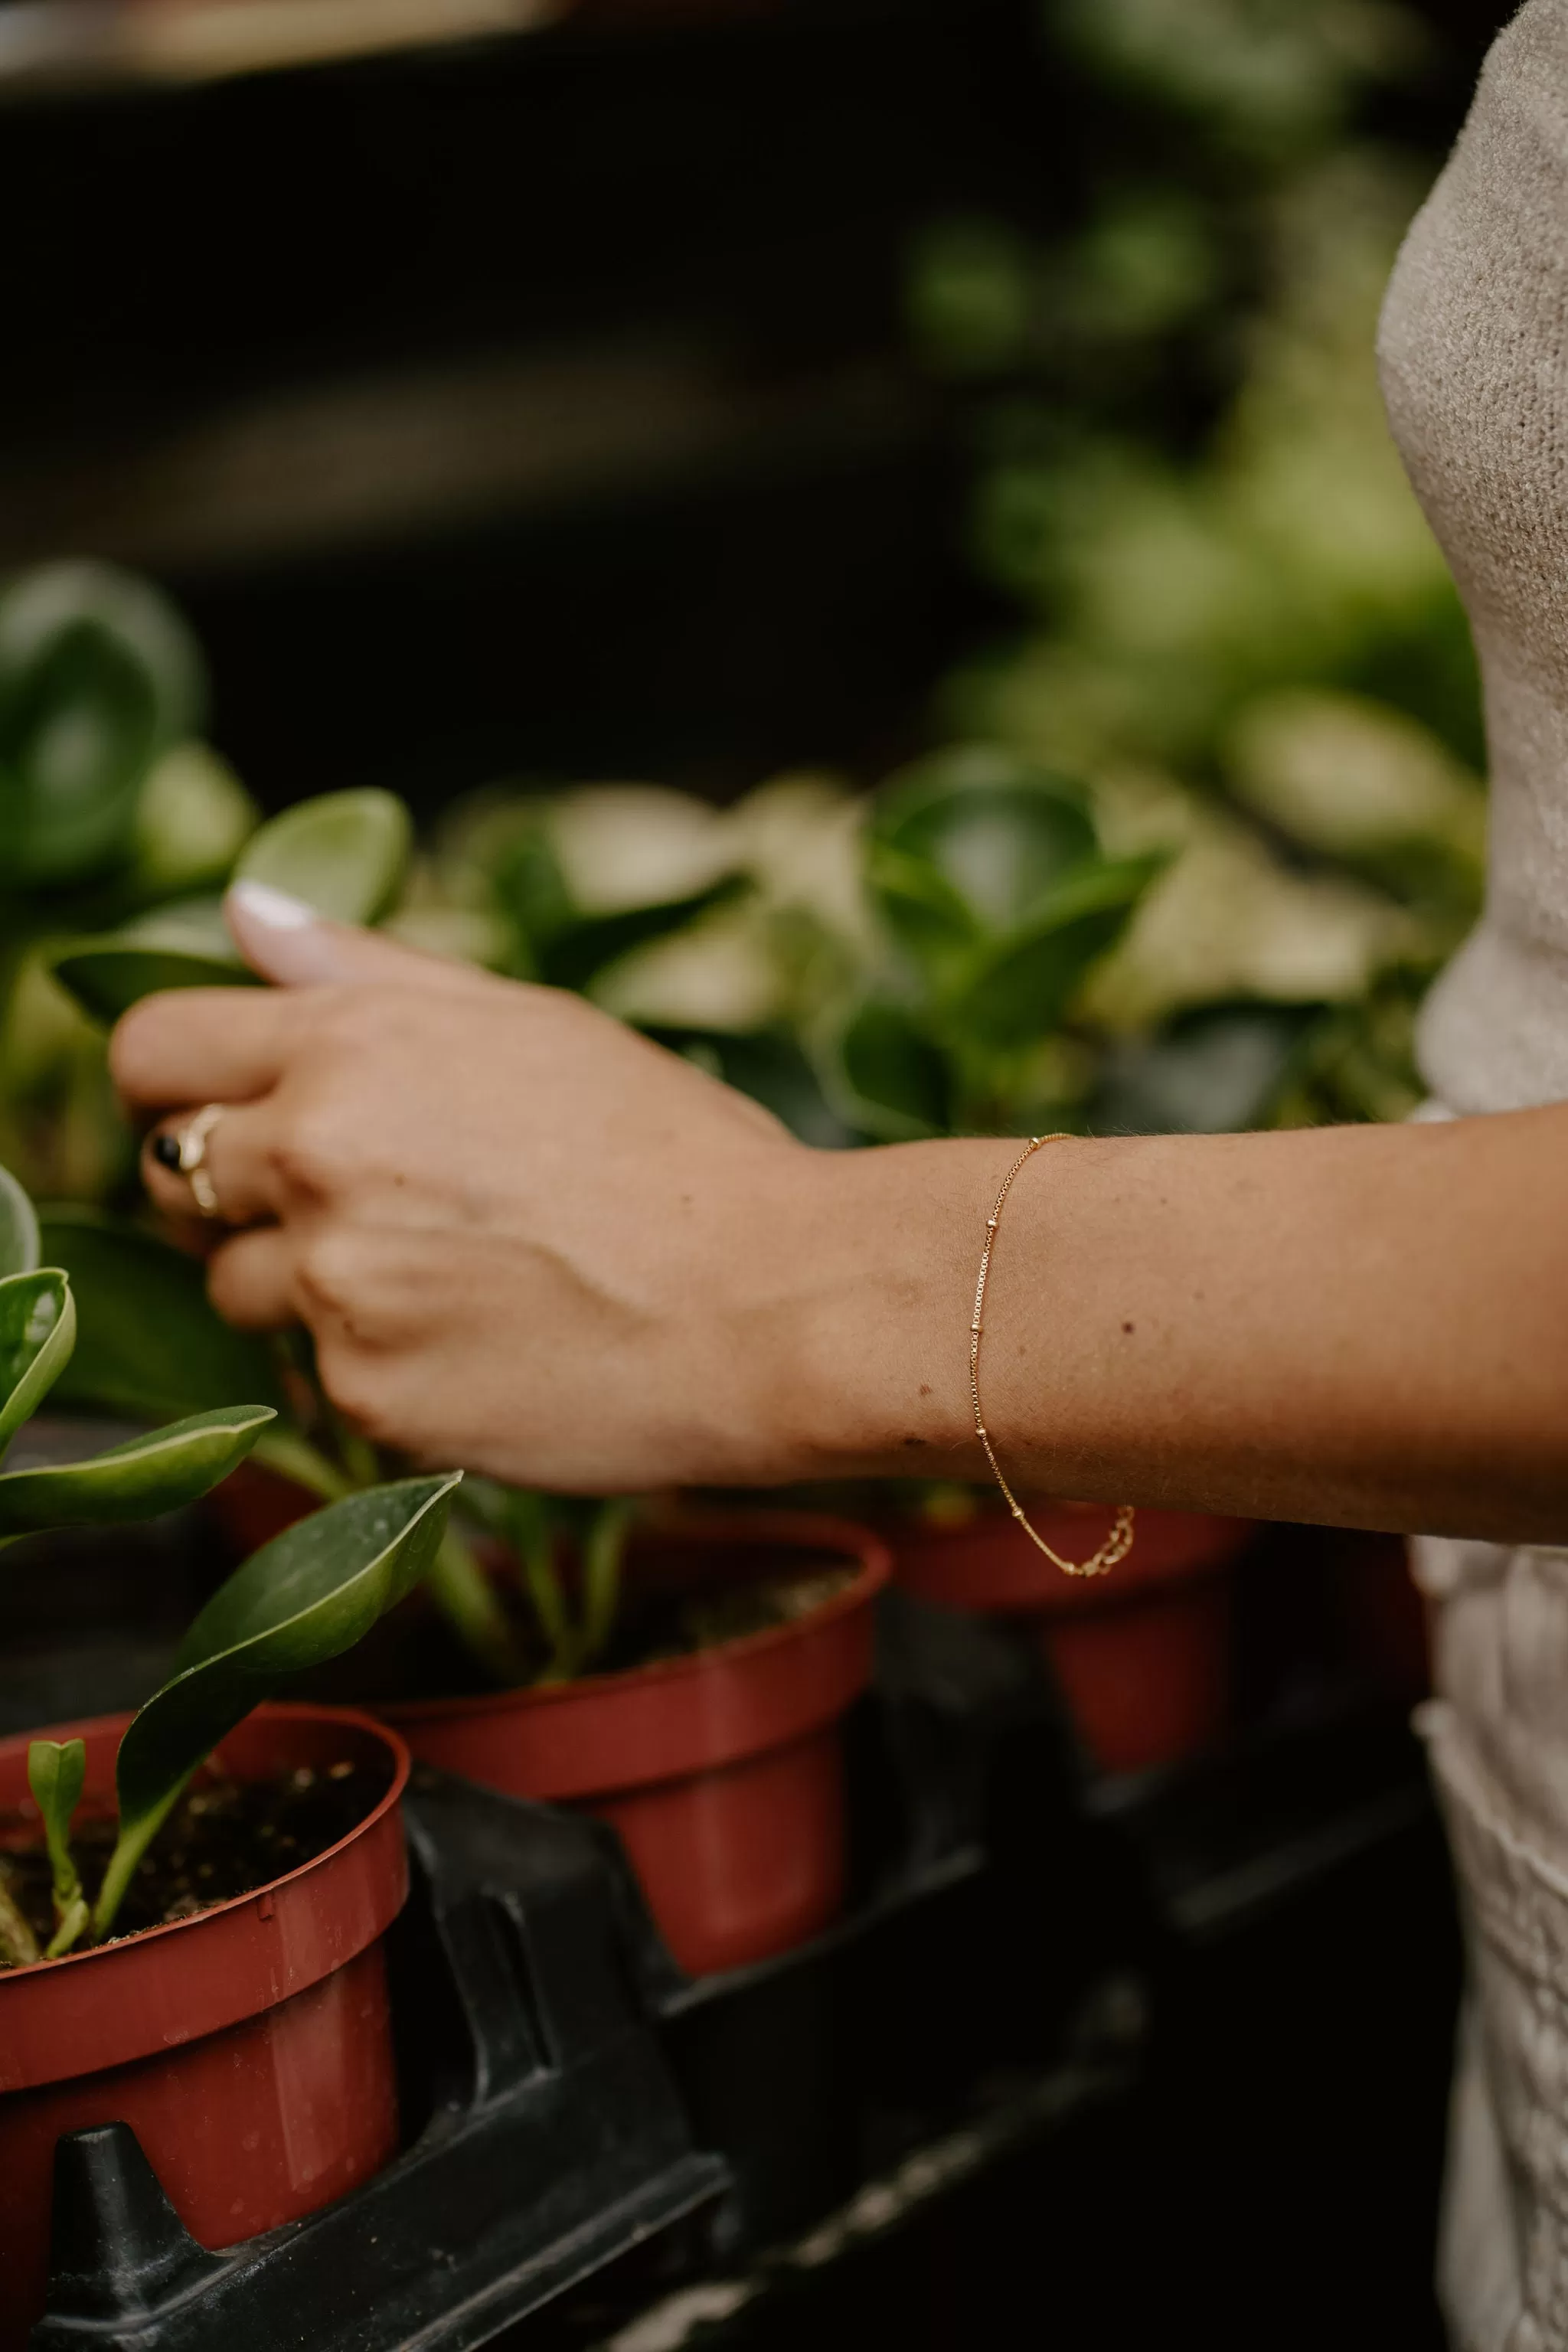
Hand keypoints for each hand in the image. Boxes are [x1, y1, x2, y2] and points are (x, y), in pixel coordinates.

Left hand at [112, 882, 893, 1491]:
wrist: (773, 1306)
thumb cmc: (676, 1153)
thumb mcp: (531, 1023)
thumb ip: (365, 967)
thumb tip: (241, 915)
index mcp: (352, 1045)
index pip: (152, 1049)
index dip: (174, 1080)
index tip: (218, 1106)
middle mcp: (320, 1159)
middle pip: (171, 1175)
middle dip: (234, 1187)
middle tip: (346, 1198)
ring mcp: (336, 1287)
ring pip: (236, 1287)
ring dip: (305, 1281)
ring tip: (439, 1275)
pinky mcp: (369, 1397)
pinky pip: (320, 1376)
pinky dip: (378, 1361)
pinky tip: (479, 1340)